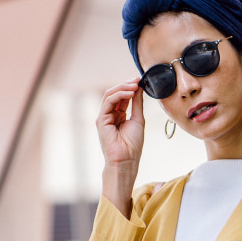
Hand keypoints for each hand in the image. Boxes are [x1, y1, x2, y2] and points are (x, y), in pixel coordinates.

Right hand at [97, 79, 144, 217]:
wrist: (126, 160)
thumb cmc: (132, 145)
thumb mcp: (138, 119)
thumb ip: (136, 103)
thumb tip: (139, 88)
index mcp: (118, 115)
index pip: (122, 96)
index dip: (130, 87)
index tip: (140, 80)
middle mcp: (110, 114)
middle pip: (115, 93)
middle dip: (126, 85)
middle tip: (138, 80)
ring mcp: (104, 116)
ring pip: (110, 95)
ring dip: (123, 87)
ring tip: (134, 85)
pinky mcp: (101, 119)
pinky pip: (108, 101)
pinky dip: (119, 94)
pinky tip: (129, 92)